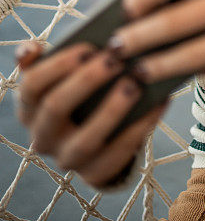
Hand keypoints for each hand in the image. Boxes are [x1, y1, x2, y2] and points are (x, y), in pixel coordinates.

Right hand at [15, 40, 167, 189]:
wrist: (94, 134)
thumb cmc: (79, 89)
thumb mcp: (61, 74)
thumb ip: (47, 58)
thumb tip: (29, 50)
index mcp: (29, 107)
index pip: (32, 85)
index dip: (57, 65)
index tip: (88, 46)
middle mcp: (42, 136)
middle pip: (56, 107)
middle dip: (86, 80)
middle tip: (116, 59)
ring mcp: (67, 158)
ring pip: (85, 139)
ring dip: (112, 110)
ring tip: (135, 83)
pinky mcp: (94, 173)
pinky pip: (118, 154)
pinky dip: (140, 127)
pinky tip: (159, 102)